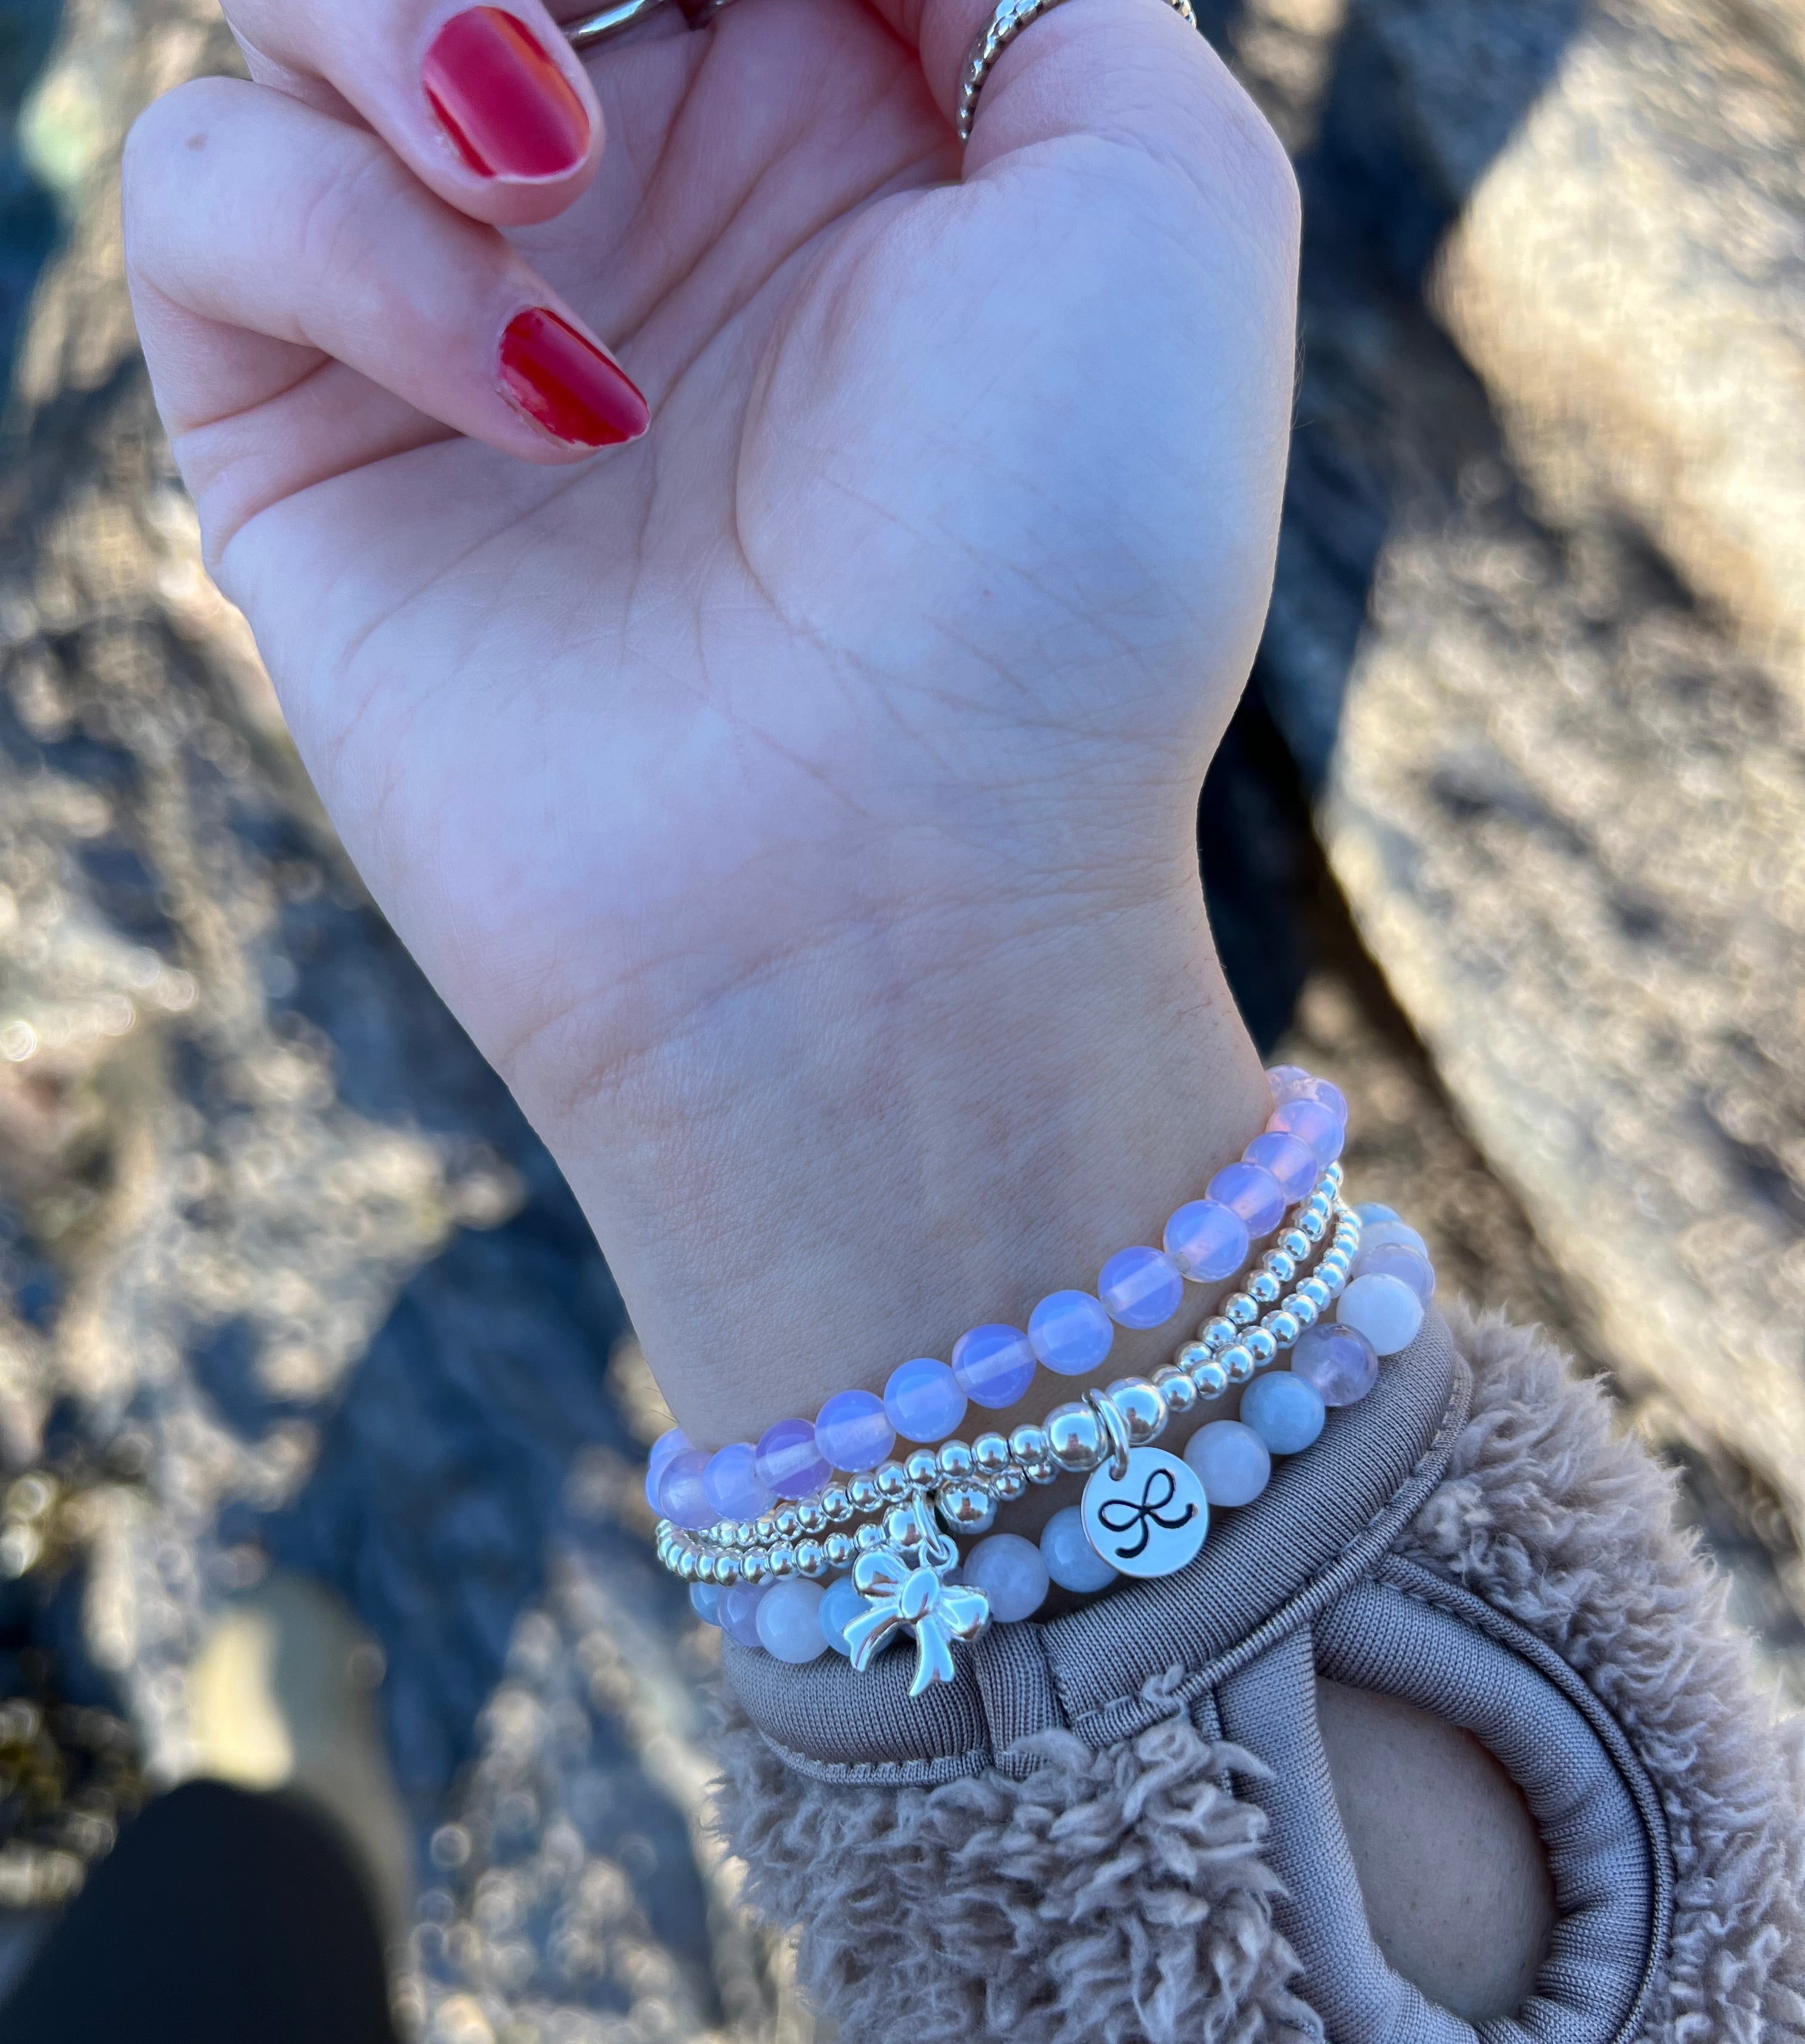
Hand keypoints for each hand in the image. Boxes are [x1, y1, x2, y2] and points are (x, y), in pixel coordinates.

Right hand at [122, 0, 1297, 1433]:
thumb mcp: (1153, 189)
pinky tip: (533, 399)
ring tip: (545, 176)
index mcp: (844, 112)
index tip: (772, 0)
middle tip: (603, 73)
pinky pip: (207, 187)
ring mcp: (459, 304)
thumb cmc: (1064, 572)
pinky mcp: (307, 433)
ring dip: (404, 13)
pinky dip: (340, 235)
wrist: (896, 899)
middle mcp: (644, 191)